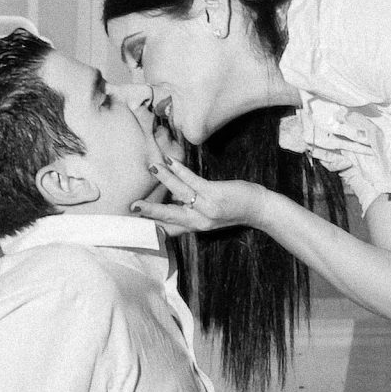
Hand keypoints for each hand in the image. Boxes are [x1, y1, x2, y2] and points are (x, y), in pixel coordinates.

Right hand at [134, 140, 265, 235]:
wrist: (259, 209)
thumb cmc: (234, 208)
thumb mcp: (209, 216)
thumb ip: (190, 211)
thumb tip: (172, 199)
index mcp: (195, 227)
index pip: (168, 229)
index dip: (150, 227)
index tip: (132, 224)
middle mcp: (198, 221)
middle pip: (168, 216)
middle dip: (149, 212)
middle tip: (131, 207)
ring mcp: (206, 208)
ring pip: (179, 194)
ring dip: (164, 180)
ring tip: (151, 168)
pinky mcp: (214, 194)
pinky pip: (193, 181)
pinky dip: (179, 171)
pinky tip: (170, 162)